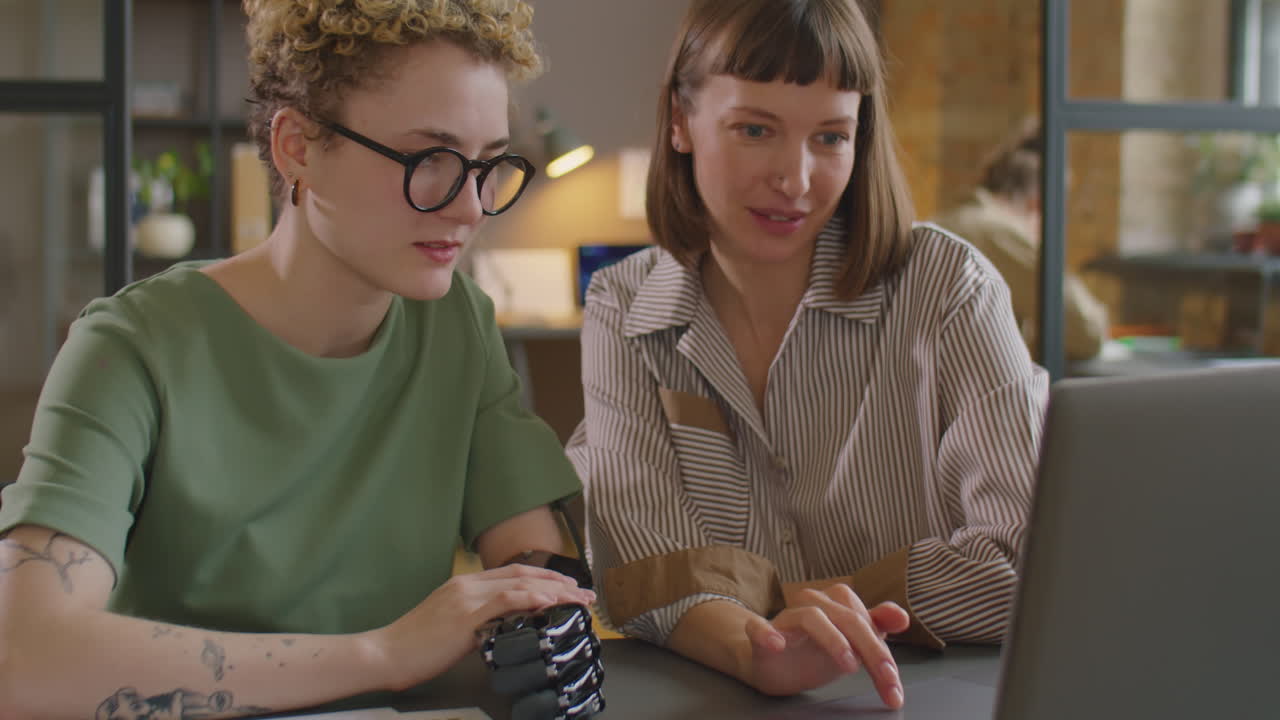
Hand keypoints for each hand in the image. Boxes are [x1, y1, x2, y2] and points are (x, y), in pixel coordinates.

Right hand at [369, 563, 595, 689]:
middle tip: (583, 592)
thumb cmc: (414, 647)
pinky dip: (531, 598)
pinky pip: (505, 600)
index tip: (567, 587)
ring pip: (520, 584)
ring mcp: (466, 598)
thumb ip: (477, 620)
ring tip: (577, 598)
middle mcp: (467, 585)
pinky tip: (550, 602)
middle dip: (558, 582)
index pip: (513, 573)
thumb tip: (503, 626)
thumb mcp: (450, 626)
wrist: (385, 654)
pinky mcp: (464, 615)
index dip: (544, 578)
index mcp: (464, 585)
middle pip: (523, 574)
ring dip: (554, 590)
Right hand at [742, 584, 909, 705]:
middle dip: (871, 650)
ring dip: (833, 639)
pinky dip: (767, 632)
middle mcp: (813, 604)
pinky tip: (777, 644)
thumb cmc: (814, 650)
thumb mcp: (851, 644)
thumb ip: (876, 628)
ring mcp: (786, 618)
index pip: (867, 622)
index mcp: (836, 603)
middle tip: (885, 679)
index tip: (894, 686)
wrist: (773, 663)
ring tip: (849, 664)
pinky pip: (759, 627)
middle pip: (847, 619)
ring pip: (811, 616)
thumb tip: (902, 616)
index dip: (883, 653)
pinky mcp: (761, 634)